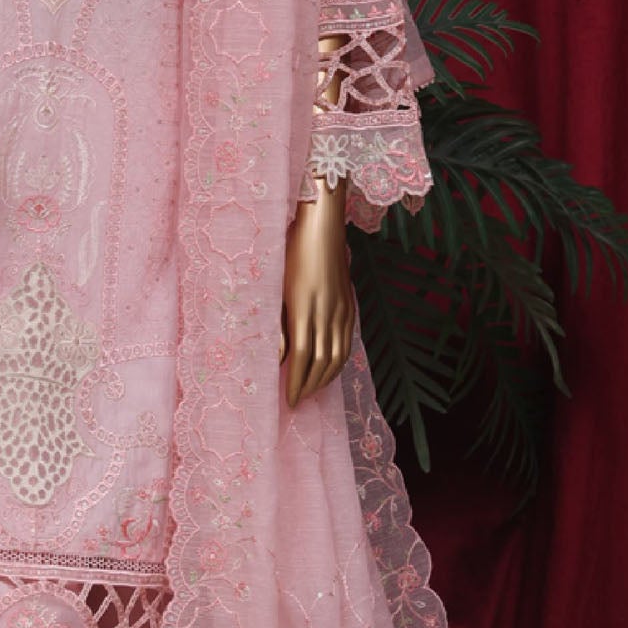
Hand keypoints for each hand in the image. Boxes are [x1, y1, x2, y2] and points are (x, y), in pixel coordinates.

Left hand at [278, 180, 354, 407]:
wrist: (323, 226)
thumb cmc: (292, 250)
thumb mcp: (277, 285)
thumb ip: (279, 323)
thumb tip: (280, 357)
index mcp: (305, 307)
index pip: (303, 356)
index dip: (297, 381)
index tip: (289, 399)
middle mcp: (327, 311)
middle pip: (323, 361)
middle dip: (311, 385)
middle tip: (299, 401)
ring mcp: (342, 309)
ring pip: (339, 354)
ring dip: (326, 377)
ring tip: (312, 390)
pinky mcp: (349, 304)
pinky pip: (347, 341)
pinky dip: (339, 361)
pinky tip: (330, 368)